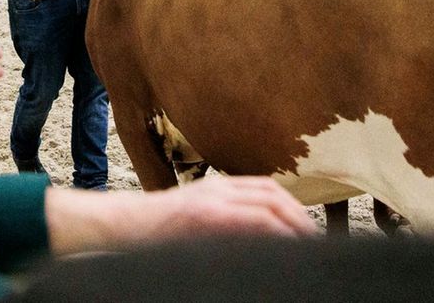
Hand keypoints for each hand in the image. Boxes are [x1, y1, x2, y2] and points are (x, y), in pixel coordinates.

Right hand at [45, 175, 316, 254]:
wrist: (120, 226)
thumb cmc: (153, 231)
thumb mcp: (191, 215)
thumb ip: (220, 217)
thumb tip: (253, 235)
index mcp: (216, 187)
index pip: (265, 188)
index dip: (291, 206)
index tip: (305, 227)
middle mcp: (218, 188)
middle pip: (272, 193)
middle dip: (298, 215)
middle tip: (312, 239)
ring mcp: (212, 201)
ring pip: (268, 204)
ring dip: (292, 223)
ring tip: (305, 244)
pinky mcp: (206, 217)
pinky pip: (251, 221)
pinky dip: (274, 231)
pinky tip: (284, 246)